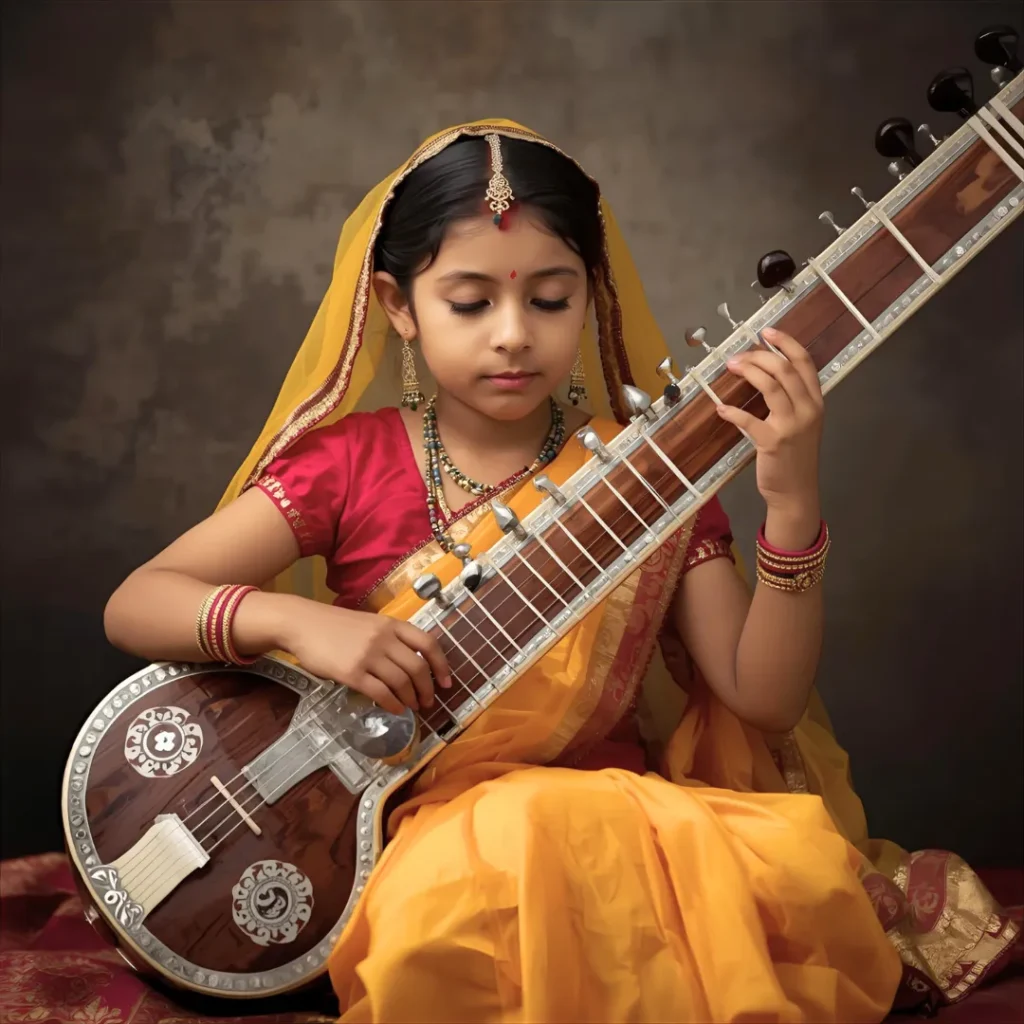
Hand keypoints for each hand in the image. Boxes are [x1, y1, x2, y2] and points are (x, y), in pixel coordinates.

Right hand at [278, 598, 451, 714]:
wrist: (303, 625)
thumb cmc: (336, 626)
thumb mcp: (370, 624)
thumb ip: (390, 639)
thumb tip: (413, 666)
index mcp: (392, 624)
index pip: (428, 644)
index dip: (442, 665)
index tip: (446, 682)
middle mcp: (384, 639)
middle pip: (418, 667)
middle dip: (427, 689)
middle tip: (427, 702)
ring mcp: (368, 656)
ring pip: (401, 682)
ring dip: (411, 698)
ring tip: (411, 707)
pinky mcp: (352, 673)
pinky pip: (381, 692)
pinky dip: (392, 704)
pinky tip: (395, 708)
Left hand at [716, 327, 822, 520]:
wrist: (796, 491)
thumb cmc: (795, 456)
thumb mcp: (803, 423)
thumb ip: (792, 399)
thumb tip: (767, 372)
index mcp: (816, 401)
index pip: (805, 362)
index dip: (786, 342)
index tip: (766, 332)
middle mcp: (808, 409)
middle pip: (784, 368)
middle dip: (759, 355)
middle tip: (738, 356)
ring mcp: (791, 425)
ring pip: (771, 385)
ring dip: (749, 372)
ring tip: (731, 368)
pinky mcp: (772, 442)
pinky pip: (748, 420)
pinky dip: (732, 412)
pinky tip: (721, 408)